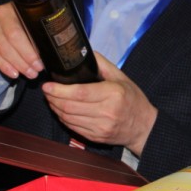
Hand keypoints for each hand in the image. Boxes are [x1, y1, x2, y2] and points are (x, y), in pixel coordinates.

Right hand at [0, 2, 43, 79]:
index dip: (28, 51)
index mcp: (11, 9)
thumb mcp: (32, 22)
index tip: (39, 64)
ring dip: (15, 65)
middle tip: (35, 71)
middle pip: (8, 43)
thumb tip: (50, 51)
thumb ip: (38, 32)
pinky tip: (14, 73)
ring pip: (0, 50)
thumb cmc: (26, 21)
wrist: (9, 18)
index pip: (17, 33)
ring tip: (28, 74)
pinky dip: (4, 66)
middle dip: (23, 60)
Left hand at [42, 54, 157, 156]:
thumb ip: (102, 64)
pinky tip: (61, 110)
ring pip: (68, 118)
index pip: (80, 93)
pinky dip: (63, 118)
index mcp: (113, 94)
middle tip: (47, 90)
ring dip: (55, 108)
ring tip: (51, 98)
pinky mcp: (96, 137)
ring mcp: (100, 127)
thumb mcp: (122, 77)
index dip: (60, 90)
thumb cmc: (133, 99)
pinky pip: (73, 127)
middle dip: (53, 98)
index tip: (48, 85)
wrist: (144, 126)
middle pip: (70, 107)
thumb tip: (82, 53)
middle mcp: (106, 112)